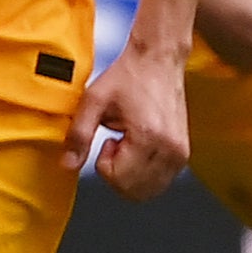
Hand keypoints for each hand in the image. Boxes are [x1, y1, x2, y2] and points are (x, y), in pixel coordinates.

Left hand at [61, 40, 187, 201]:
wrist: (157, 59)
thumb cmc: (127, 76)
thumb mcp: (94, 100)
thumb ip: (78, 134)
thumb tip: (68, 165)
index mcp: (150, 138)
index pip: (120, 179)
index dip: (103, 163)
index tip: (106, 139)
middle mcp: (171, 151)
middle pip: (135, 192)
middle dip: (117, 173)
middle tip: (114, 143)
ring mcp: (181, 154)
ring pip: (149, 191)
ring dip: (130, 174)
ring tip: (126, 143)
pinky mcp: (183, 154)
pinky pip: (160, 181)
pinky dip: (143, 172)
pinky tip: (137, 145)